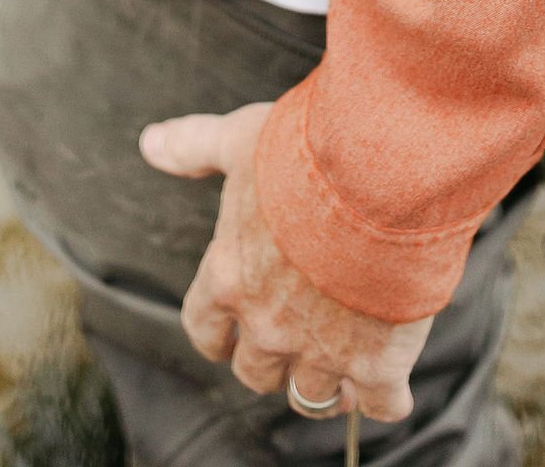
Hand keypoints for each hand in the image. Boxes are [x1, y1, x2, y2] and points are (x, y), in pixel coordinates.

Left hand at [141, 104, 431, 424]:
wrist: (381, 175)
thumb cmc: (306, 152)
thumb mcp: (240, 139)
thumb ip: (194, 146)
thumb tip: (150, 143)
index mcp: (228, 276)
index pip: (205, 330)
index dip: (220, 334)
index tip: (233, 332)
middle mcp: (267, 325)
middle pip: (256, 373)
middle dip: (273, 360)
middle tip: (297, 337)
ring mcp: (321, 351)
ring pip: (312, 396)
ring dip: (328, 384)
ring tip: (348, 364)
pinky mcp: (376, 363)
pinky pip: (380, 405)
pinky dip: (388, 397)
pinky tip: (394, 379)